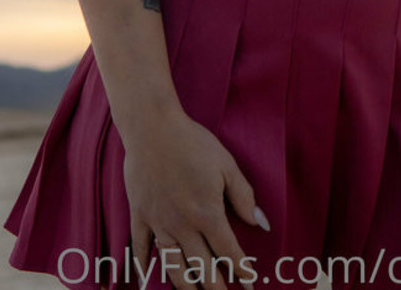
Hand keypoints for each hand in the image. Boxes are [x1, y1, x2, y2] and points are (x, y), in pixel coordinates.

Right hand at [125, 110, 265, 289]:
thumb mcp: (226, 164)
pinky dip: (144, 266)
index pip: (228, 252)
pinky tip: (148, 279)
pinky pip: (140, 248)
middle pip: (202, 268)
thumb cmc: (192, 142)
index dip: (241, 270)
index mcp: (207, 214)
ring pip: (173, 266)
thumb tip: (260, 222)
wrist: (152, 127)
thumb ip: (243, 195)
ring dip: (185, 286)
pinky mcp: (140, 215)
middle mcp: (183, 226)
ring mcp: (159, 223)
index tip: (249, 283)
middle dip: (215, 287)